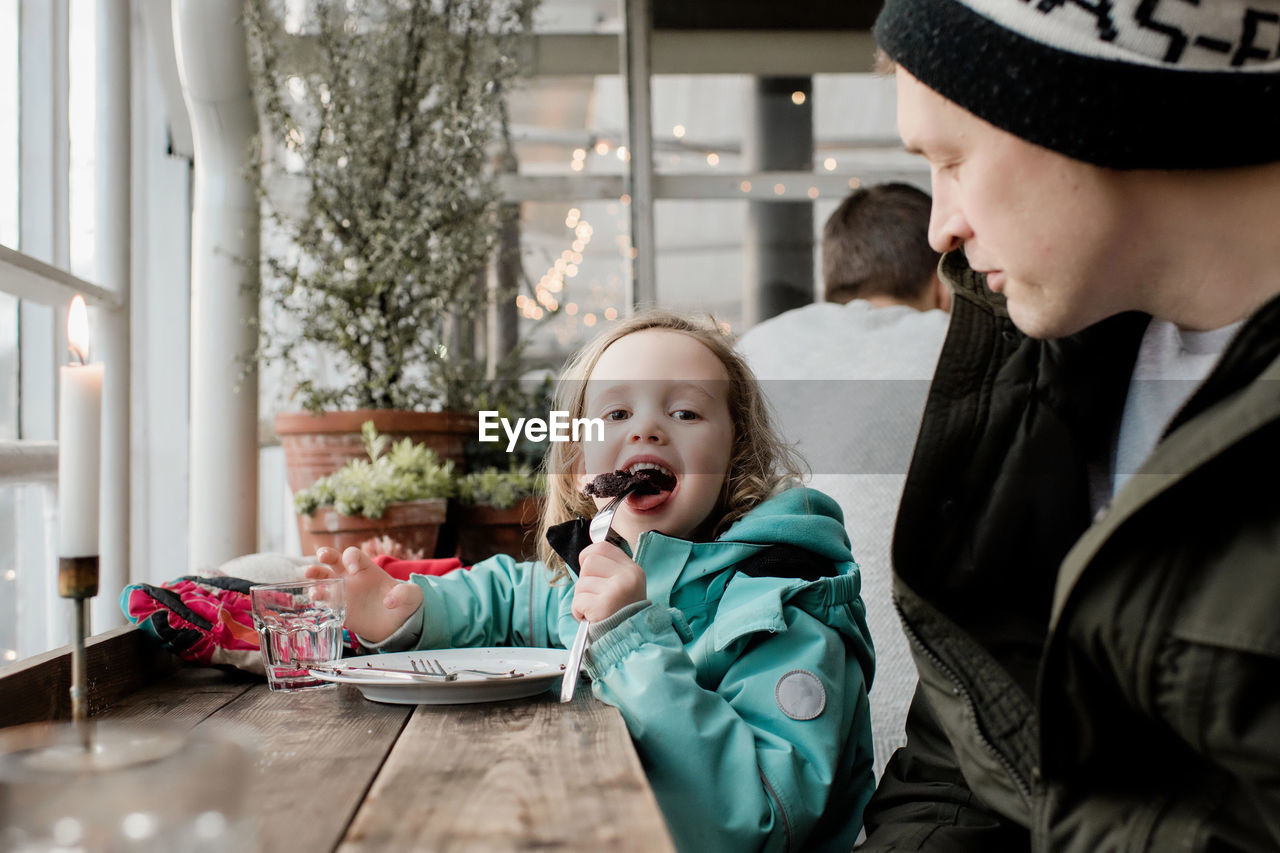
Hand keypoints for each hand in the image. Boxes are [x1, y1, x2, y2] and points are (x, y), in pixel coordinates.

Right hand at [303, 546, 422, 642]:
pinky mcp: (340, 610)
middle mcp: (351, 577)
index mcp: (367, 568)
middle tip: (322, 557)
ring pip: (324, 580)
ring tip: (310, 580)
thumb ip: (405, 593)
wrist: (397, 626)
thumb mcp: (412, 596)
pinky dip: (319, 600)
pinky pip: (326, 603)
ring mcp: (344, 593)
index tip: (353, 569)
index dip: (350, 557)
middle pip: (333, 560)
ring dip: (316, 577)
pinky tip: (315, 599)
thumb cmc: (404, 603)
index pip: (353, 555)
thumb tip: (389, 601)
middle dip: (326, 554)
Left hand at [571, 541, 645, 622]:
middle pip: (589, 563)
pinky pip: (577, 601)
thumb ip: (609, 571)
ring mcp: (616, 590)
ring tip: (596, 610)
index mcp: (632, 570)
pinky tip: (592, 617)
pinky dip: (579, 612)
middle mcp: (627, 577)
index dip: (589, 556)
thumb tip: (586, 559)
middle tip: (595, 596)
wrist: (633, 642)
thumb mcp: (626, 587)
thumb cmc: (623, 615)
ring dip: (582, 599)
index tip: (589, 570)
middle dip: (585, 581)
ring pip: (581, 584)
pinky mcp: (603, 605)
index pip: (602, 547)